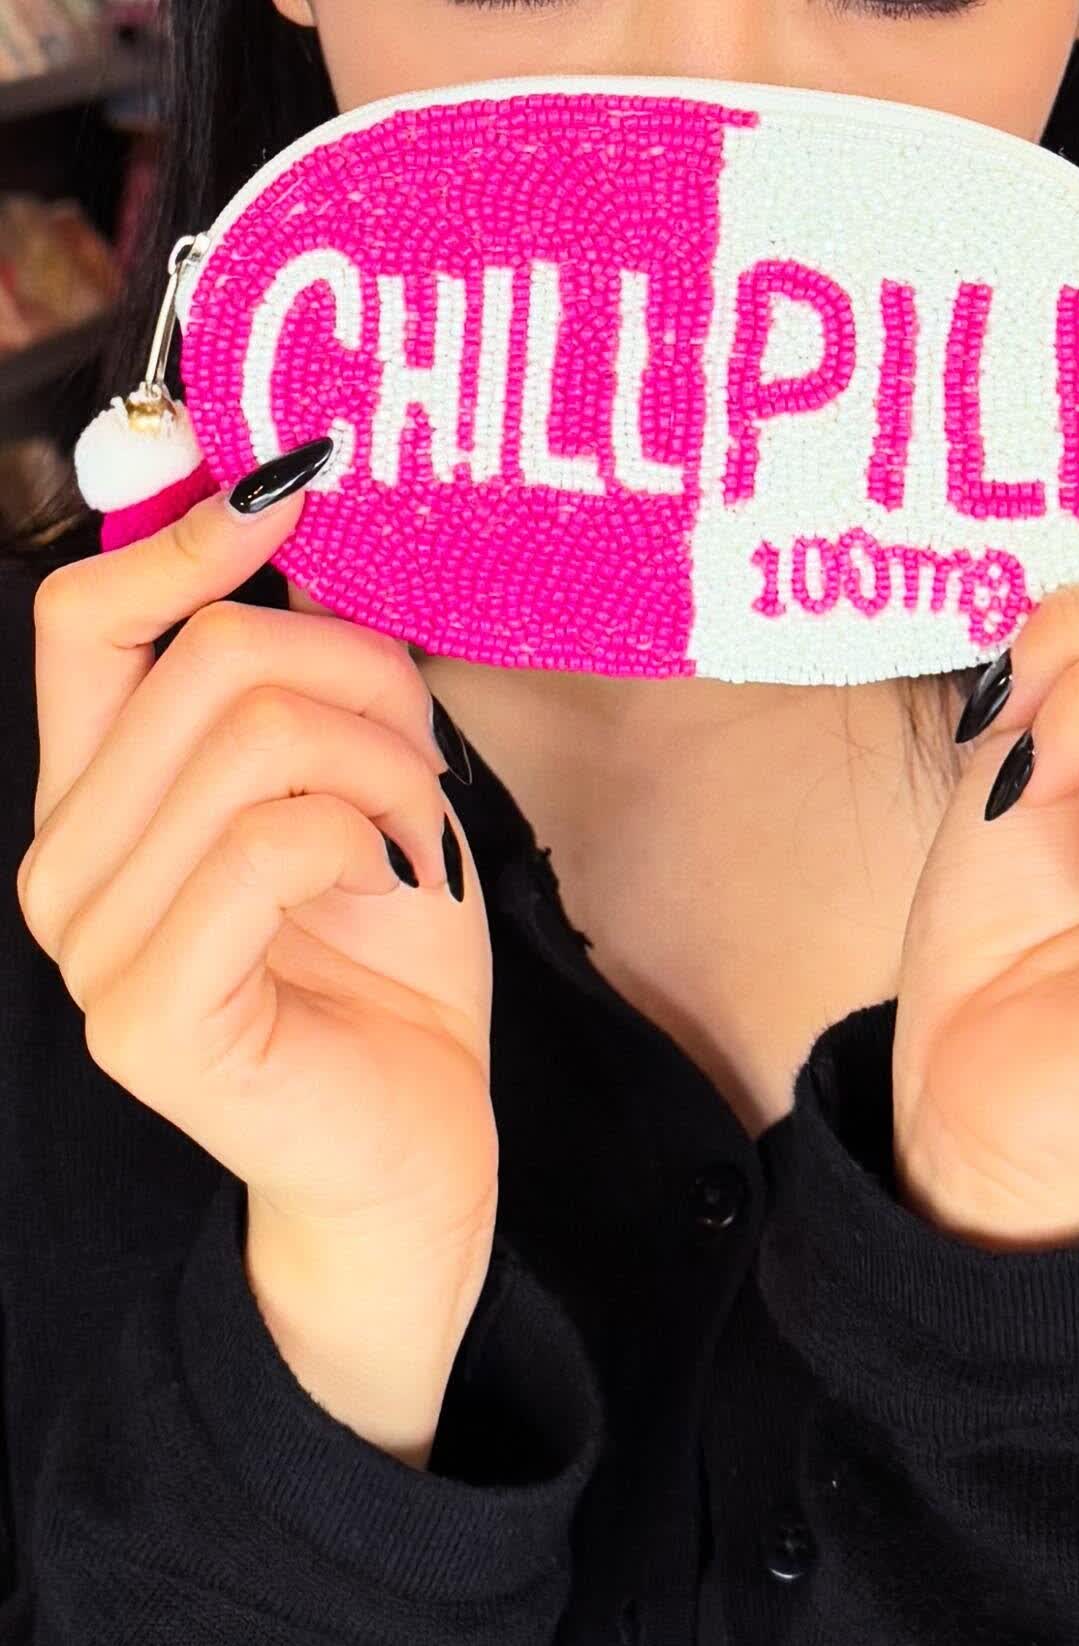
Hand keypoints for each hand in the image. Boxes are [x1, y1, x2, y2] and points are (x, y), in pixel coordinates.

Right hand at [16, 461, 495, 1460]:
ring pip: (259, 739)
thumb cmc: (389, 965)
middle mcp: (68, 866)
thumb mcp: (364, 786)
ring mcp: (91, 948)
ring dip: (388, 776)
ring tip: (413, 850)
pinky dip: (372, 845)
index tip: (295, 484)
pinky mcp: (147, 1018)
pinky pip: (272, 841)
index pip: (89, 620)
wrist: (414, 1142)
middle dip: (365, 687)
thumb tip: (292, 509)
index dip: (188, 533)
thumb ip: (311, 675)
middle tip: (423, 767)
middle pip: (208, 659)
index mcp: (104, 800)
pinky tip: (394, 899)